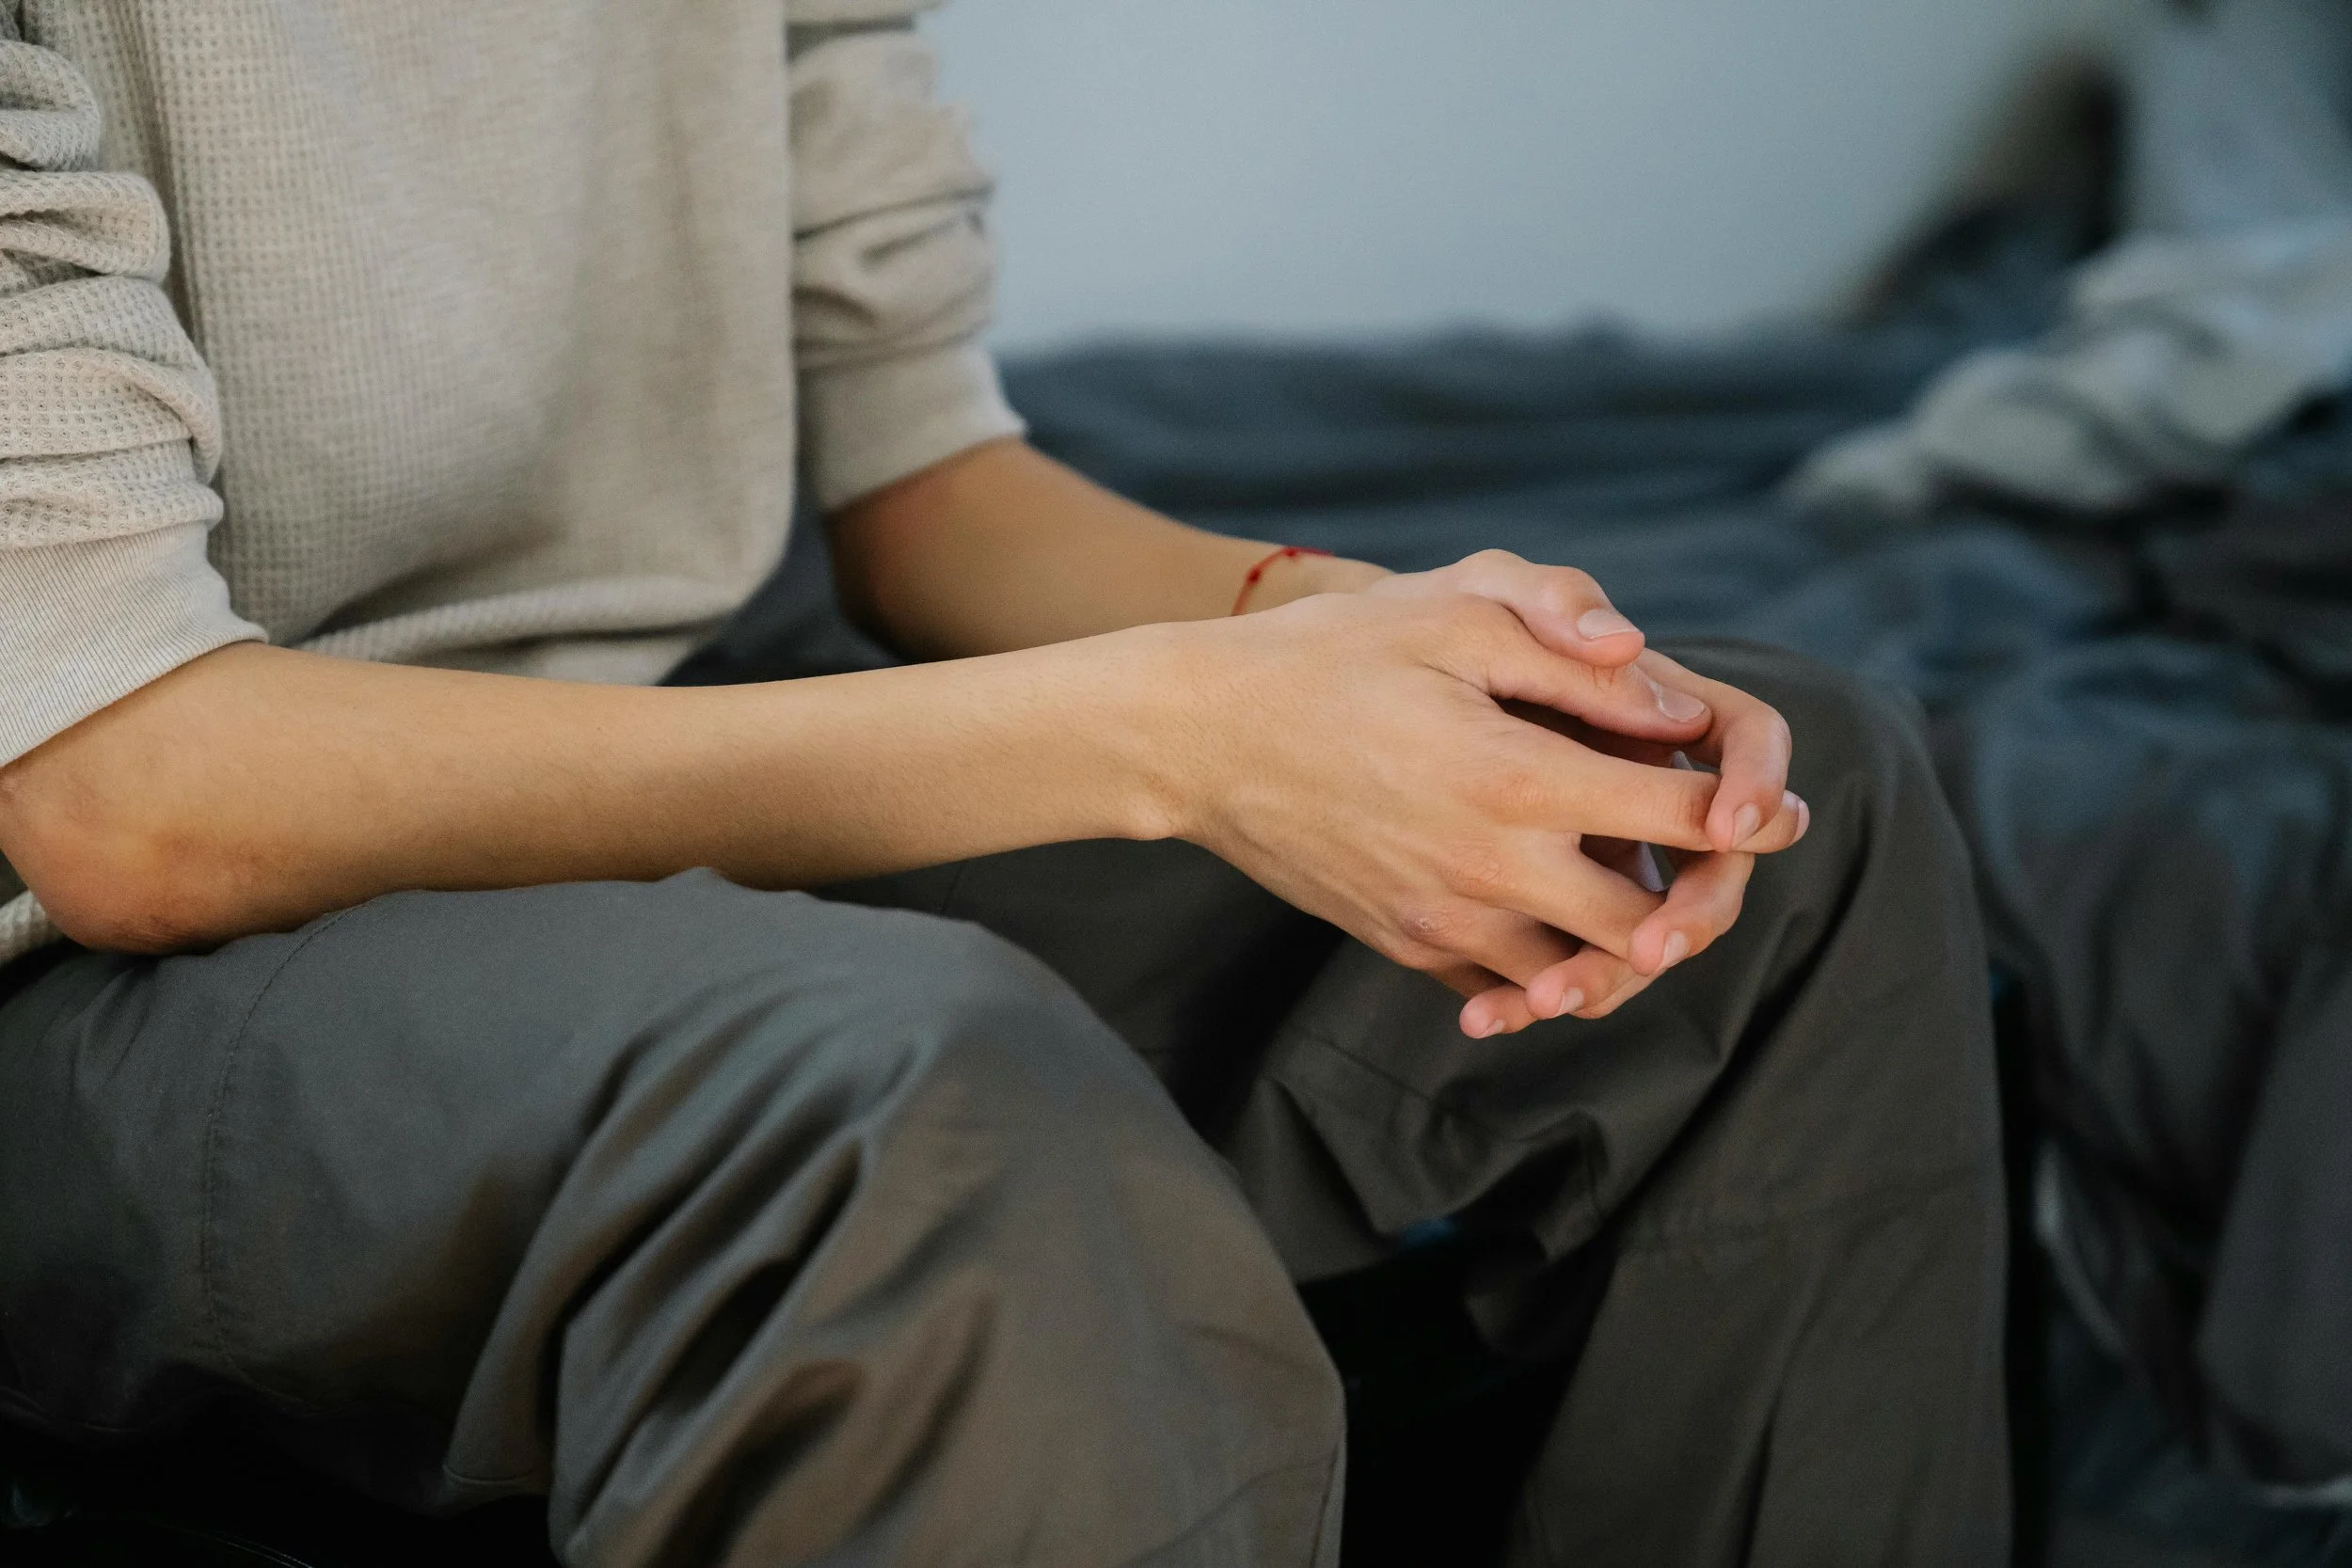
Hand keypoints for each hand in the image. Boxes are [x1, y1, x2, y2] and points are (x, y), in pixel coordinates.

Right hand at [1159, 588, 1804, 1036]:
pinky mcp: (1406, 947)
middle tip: (1718, 858)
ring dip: (1630, 942)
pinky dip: (1554, 970)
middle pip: (1653, 923)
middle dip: (1703, 897)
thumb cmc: (1326, 656)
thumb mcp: (1449, 612)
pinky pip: (1511, 986)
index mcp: (1517, 778)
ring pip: (1586, 973)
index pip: (1682, 816)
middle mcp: (1490, 869)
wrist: (1195, 737)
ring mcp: (1444, 922)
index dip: (1750, 812)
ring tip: (1651, 893)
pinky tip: (1562, 926)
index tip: (1773, 807)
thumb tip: (1674, 703)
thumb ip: (1571, 649)